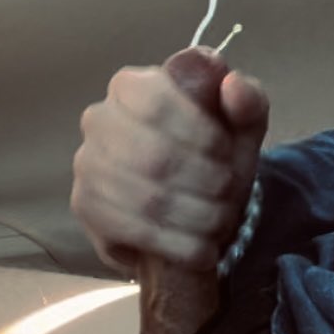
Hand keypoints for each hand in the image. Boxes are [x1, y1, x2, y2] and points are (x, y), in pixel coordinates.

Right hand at [71, 45, 268, 278]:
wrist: (191, 208)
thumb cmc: (212, 156)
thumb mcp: (241, 126)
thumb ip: (248, 101)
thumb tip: (233, 85)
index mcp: (133, 85)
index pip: (158, 103)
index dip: (200, 133)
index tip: (226, 154)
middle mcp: (100, 118)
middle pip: (154, 154)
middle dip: (203, 180)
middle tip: (228, 194)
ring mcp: (87, 164)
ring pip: (146, 197)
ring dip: (195, 216)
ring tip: (219, 222)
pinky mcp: (85, 206)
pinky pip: (132, 229)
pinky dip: (175, 244)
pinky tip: (199, 248)